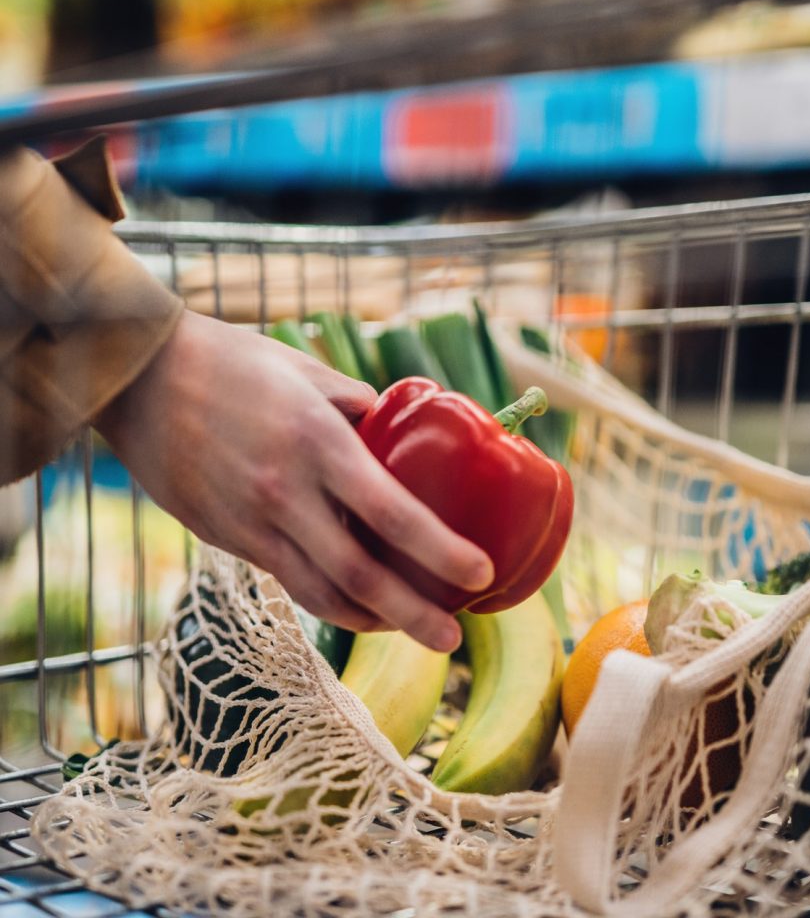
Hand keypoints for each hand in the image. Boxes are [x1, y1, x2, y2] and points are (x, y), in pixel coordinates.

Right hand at [94, 310, 492, 650]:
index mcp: (317, 442)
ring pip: (320, 593)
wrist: (139, 378)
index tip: (480, 572)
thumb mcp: (307, 370)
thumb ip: (357, 405)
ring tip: (410, 628)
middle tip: (453, 640)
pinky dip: (328, 599)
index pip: (392, 512)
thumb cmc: (232, 361)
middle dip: (413, 615)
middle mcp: (286, 492)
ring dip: (372, 620)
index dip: (440, 550)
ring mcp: (251, 522)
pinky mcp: (225, 537)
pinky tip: (356, 604)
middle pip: (360, 575)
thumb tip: (395, 431)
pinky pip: (286, 580)